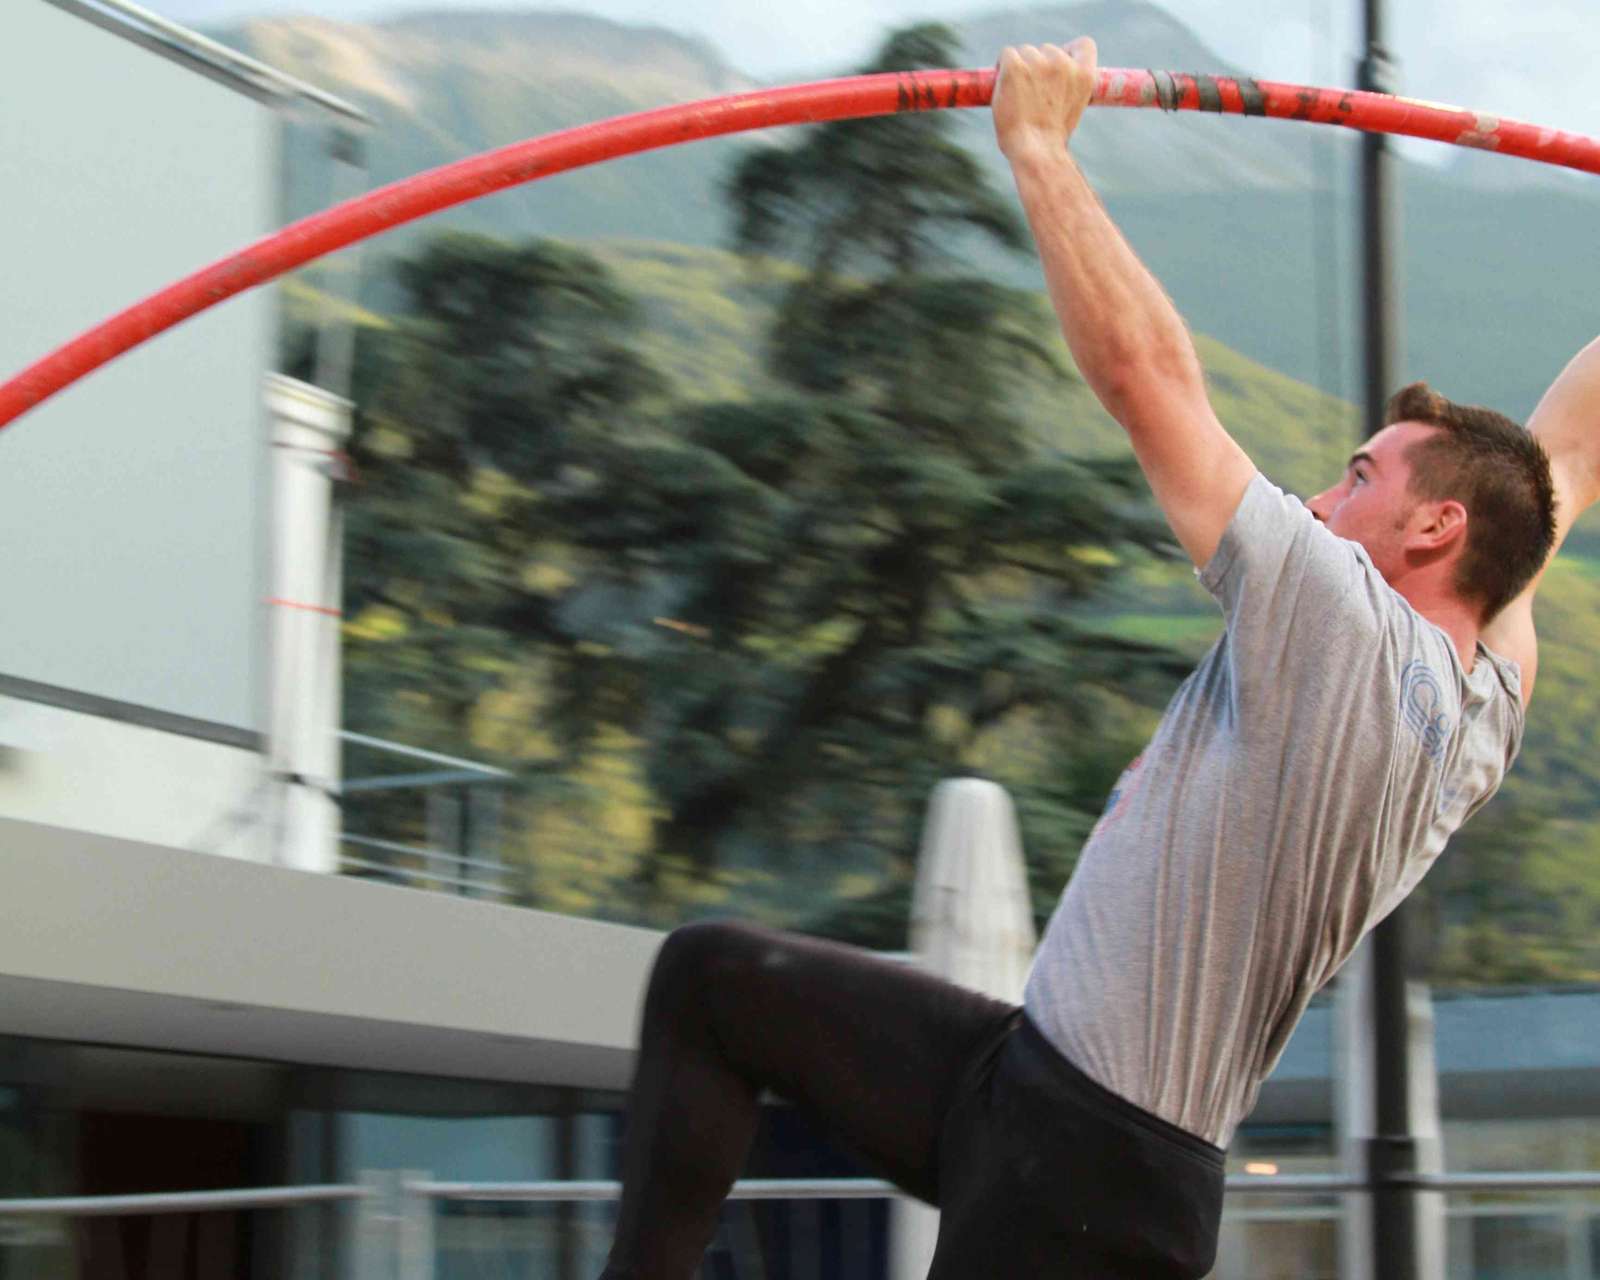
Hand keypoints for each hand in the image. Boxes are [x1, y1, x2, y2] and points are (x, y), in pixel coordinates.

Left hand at [992, 39, 1097, 161]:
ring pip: (1024, 52)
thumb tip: (1050, 83)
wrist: (1036, 151)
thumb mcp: (1072, 110)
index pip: (1084, 45)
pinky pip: (1007, 54)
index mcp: (1084, 75)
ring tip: (1016, 95)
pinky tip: (1002, 84)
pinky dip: (1002, 67)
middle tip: (1029, 93)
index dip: (1069, 52)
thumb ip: (1067, 88)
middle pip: (1046, 50)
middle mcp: (1063, 64)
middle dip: (1036, 66)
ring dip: (1018, 68)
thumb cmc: (1050, 139)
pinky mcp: (1016, 67)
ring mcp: (1039, 63)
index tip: (1056, 66)